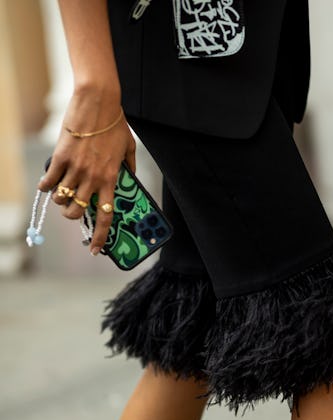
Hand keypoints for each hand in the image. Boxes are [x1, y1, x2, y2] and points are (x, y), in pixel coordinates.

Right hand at [39, 93, 136, 255]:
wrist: (98, 102)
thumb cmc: (115, 123)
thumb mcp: (129, 148)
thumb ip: (130, 167)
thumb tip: (130, 178)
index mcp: (111, 180)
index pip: (105, 217)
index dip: (98, 237)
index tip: (94, 249)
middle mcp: (93, 179)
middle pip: (77, 212)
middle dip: (73, 216)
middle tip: (73, 209)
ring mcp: (76, 169)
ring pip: (62, 200)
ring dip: (60, 201)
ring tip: (62, 193)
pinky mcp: (61, 157)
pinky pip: (49, 181)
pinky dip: (46, 186)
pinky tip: (47, 184)